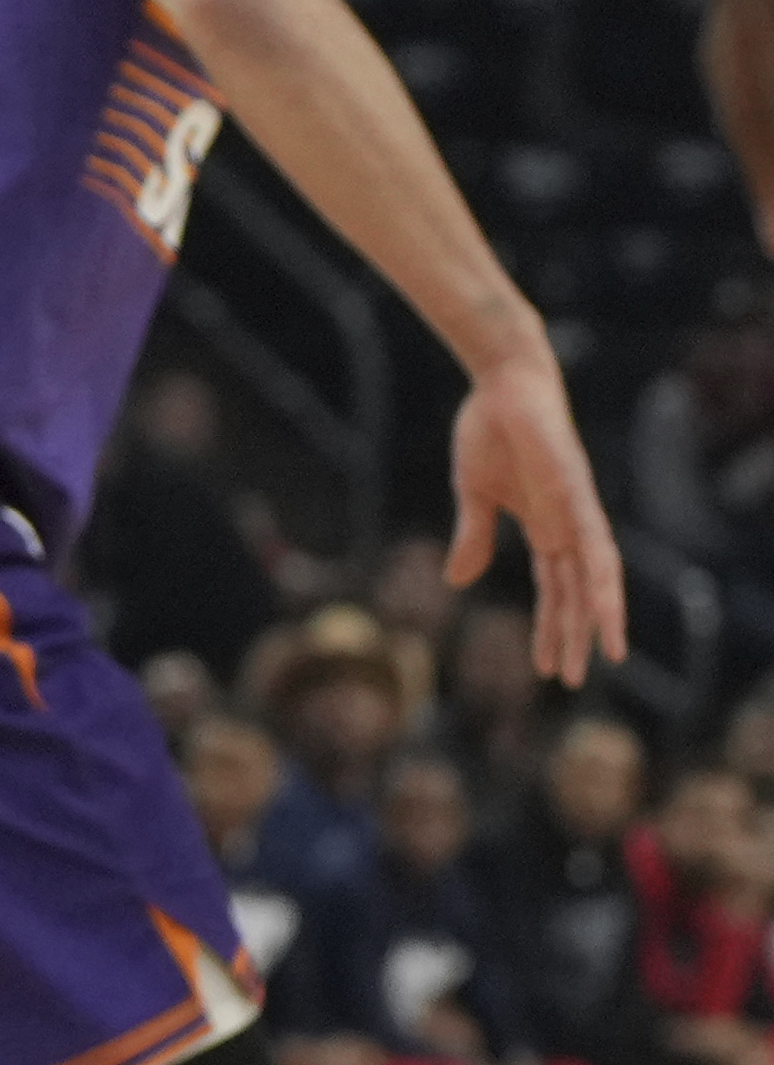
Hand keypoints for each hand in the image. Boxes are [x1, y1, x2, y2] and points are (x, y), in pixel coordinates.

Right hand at [447, 351, 628, 678]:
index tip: (545, 668)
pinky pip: (596, 540)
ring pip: (597, 575)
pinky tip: (604, 603)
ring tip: (606, 655)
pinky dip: (603, 574)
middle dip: (575, 636)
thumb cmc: (489, 431)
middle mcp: (569, 526)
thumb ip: (474, 537)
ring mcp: (577, 510)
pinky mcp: (576, 491)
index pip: (553, 590)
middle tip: (572, 680)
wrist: (503, 384)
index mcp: (544, 529)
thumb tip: (457, 583)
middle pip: (578, 592)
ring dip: (601, 616)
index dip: (551, 628)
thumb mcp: (473, 495)